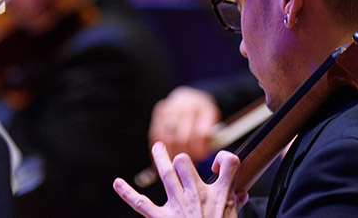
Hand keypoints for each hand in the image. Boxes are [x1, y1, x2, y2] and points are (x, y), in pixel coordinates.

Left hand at [114, 142, 245, 217]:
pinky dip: (127, 193)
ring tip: (158, 147)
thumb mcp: (234, 217)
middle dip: (183, 161)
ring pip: (166, 173)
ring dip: (160, 158)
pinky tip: (117, 183)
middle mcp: (197, 196)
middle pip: (187, 162)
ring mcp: (178, 206)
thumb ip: (236, 204)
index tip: (218, 167)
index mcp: (219, 195)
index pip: (229, 161)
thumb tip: (241, 195)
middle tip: (180, 161)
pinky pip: (142, 204)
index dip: (224, 159)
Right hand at [149, 87, 221, 161]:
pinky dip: (156, 150)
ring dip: (170, 154)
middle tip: (185, 166)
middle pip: (182, 138)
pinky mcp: (161, 110)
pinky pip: (155, 134)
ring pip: (168, 138)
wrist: (193, 97)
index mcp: (206, 110)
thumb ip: (208, 141)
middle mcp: (188, 105)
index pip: (200, 135)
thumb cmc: (204, 119)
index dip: (198, 151)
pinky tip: (161, 159)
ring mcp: (173, 107)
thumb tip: (196, 164)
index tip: (199, 159)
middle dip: (183, 156)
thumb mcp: (213, 126)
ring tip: (173, 166)